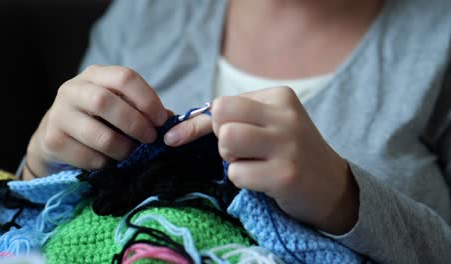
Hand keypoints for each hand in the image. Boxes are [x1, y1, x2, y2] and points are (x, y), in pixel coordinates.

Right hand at [25, 65, 168, 178]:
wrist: (56, 135)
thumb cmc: (98, 118)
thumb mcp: (119, 105)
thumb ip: (142, 109)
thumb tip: (171, 120)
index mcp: (95, 75)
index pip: (124, 77)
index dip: (147, 99)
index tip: (162, 120)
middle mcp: (72, 90)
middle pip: (106, 102)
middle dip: (135, 124)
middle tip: (151, 138)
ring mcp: (58, 114)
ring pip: (99, 135)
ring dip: (123, 149)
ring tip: (131, 153)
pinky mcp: (52, 140)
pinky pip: (89, 157)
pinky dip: (107, 163)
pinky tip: (110, 161)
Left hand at [165, 87, 358, 233]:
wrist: (333, 186)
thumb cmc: (290, 153)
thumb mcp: (267, 126)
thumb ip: (229, 120)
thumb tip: (174, 132)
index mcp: (279, 97)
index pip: (222, 103)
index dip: (204, 124)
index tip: (189, 138)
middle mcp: (285, 116)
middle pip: (221, 116)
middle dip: (220, 138)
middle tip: (240, 151)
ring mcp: (287, 144)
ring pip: (227, 140)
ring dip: (230, 159)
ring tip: (251, 164)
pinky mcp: (285, 174)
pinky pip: (237, 174)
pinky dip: (242, 181)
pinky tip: (264, 181)